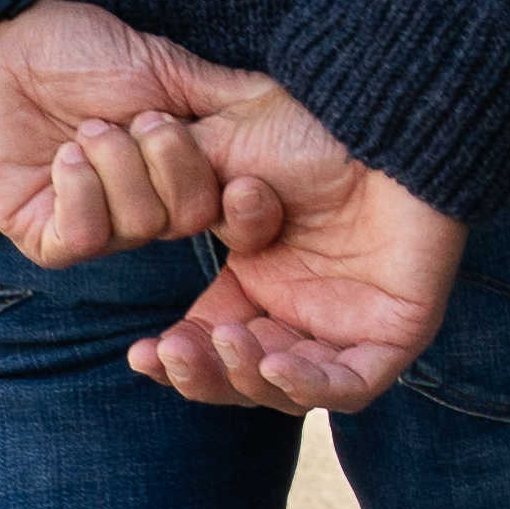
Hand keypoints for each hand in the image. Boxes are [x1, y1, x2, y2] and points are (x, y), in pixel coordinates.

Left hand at [0, 0, 231, 268]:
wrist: (3, 44)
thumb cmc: (82, 50)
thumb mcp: (166, 68)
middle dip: (169, 161)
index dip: (248, 209)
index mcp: (180, 173)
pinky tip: (66, 156)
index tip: (245, 181)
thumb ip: (225, 98)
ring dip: (116, 164)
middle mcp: (143, 207)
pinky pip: (85, 237)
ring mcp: (95, 225)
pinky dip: (82, 191)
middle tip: (138, 118)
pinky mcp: (44, 236)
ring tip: (87, 129)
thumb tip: (294, 112)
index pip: (236, 218)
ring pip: (139, 225)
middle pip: (189, 218)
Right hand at [126, 49, 467, 413]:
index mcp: (260, 280)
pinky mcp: (394, 336)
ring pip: (288, 388)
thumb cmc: (310, 130)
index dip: (174, 357)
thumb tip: (115, 211)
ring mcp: (349, 327)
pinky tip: (273, 360)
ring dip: (247, 377)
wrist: (385, 120)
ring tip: (227, 343)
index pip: (208, 342)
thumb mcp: (220, 164)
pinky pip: (350, 385)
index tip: (140, 354)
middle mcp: (302, 311)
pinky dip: (309, 385)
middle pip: (241, 375)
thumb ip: (172, 197)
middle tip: (173, 352)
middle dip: (202, 372)